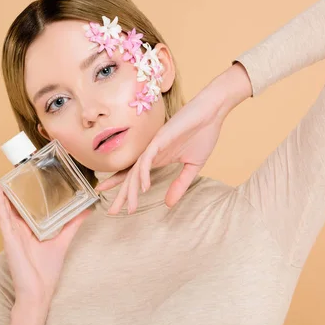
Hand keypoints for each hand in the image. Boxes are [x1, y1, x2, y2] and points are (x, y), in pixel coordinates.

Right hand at [0, 158, 90, 305]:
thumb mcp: (63, 240)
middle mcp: (14, 225)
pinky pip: (2, 215)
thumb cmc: (45, 271)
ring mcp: (10, 230)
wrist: (39, 292)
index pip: (15, 199)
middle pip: (2, 197)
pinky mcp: (9, 237)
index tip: (10, 166)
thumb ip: (72, 223)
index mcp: (24, 225)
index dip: (12, 183)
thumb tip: (87, 209)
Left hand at [96, 63, 251, 212]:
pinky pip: (147, 158)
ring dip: (131, 189)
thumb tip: (169, 204)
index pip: (135, 176)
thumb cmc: (202, 134)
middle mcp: (151, 153)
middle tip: (112, 212)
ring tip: (128, 206)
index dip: (123, 189)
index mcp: (157, 158)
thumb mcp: (192, 167)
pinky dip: (144, 173)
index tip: (115, 204)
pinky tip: (143, 187)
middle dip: (121, 195)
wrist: (212, 112)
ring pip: (136, 170)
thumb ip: (180, 184)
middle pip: (130, 176)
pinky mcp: (160, 139)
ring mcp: (154, 145)